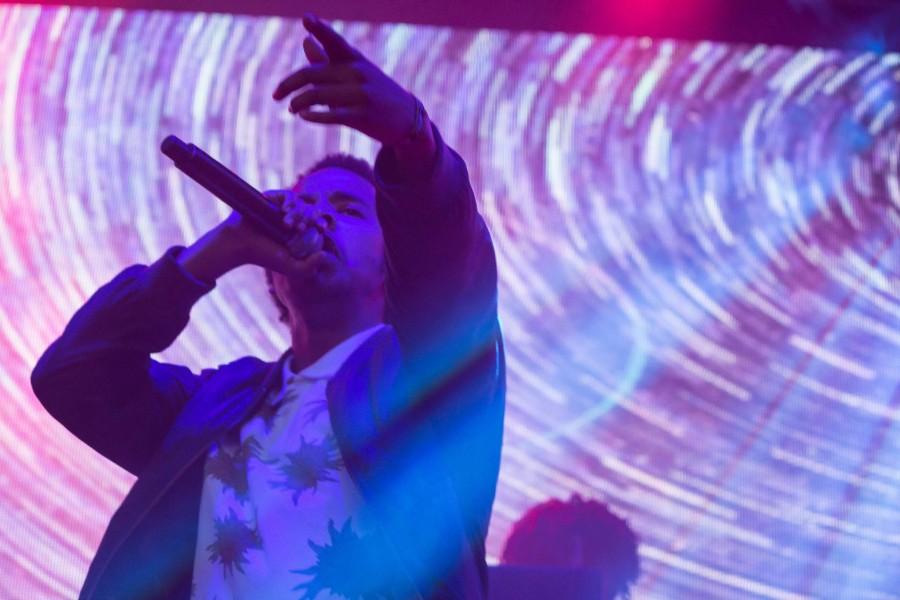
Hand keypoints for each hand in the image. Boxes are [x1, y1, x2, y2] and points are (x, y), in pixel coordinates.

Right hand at [213, 190, 322, 275]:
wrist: (240, 244)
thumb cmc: (264, 256)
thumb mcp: (290, 267)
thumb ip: (309, 268)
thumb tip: (325, 255)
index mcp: (300, 232)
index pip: (318, 222)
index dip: (322, 223)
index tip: (321, 228)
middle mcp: (294, 218)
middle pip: (312, 211)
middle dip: (309, 219)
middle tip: (299, 229)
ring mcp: (283, 207)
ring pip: (302, 204)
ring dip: (298, 214)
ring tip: (287, 225)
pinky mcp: (274, 198)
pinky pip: (289, 196)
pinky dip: (290, 203)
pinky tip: (284, 212)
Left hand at [272, 13, 417, 145]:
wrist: (407, 119)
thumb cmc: (375, 92)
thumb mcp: (355, 72)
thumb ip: (327, 58)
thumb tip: (305, 40)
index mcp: (354, 59)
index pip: (335, 41)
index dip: (321, 29)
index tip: (306, 19)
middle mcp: (357, 73)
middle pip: (313, 74)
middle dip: (289, 84)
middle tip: (276, 95)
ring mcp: (361, 95)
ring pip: (318, 95)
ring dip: (299, 103)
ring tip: (292, 109)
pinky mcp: (363, 116)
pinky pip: (331, 115)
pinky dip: (313, 116)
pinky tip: (304, 117)